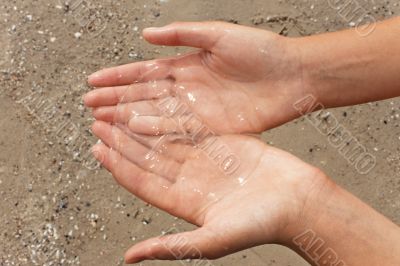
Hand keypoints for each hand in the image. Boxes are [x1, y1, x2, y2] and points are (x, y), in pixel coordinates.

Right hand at [85, 21, 307, 133]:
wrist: (293, 76)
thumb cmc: (261, 51)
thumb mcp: (219, 34)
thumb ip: (183, 34)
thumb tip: (147, 35)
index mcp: (188, 65)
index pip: (145, 72)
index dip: (119, 76)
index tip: (94, 79)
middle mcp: (188, 89)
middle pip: (145, 96)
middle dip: (116, 99)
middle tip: (89, 105)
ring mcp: (198, 110)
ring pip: (156, 115)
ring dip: (128, 118)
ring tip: (102, 121)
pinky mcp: (211, 128)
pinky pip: (178, 131)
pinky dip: (155, 133)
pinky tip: (134, 133)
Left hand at [90, 120, 329, 262]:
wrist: (299, 201)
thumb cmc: (261, 225)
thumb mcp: (211, 241)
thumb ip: (169, 247)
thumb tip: (129, 259)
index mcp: (184, 202)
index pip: (142, 181)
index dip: (118, 165)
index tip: (98, 148)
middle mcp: (191, 179)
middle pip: (149, 157)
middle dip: (123, 140)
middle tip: (99, 123)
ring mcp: (206, 159)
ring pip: (166, 138)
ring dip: (143, 125)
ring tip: (120, 110)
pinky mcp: (222, 142)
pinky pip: (191, 126)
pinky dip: (172, 115)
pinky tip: (155, 104)